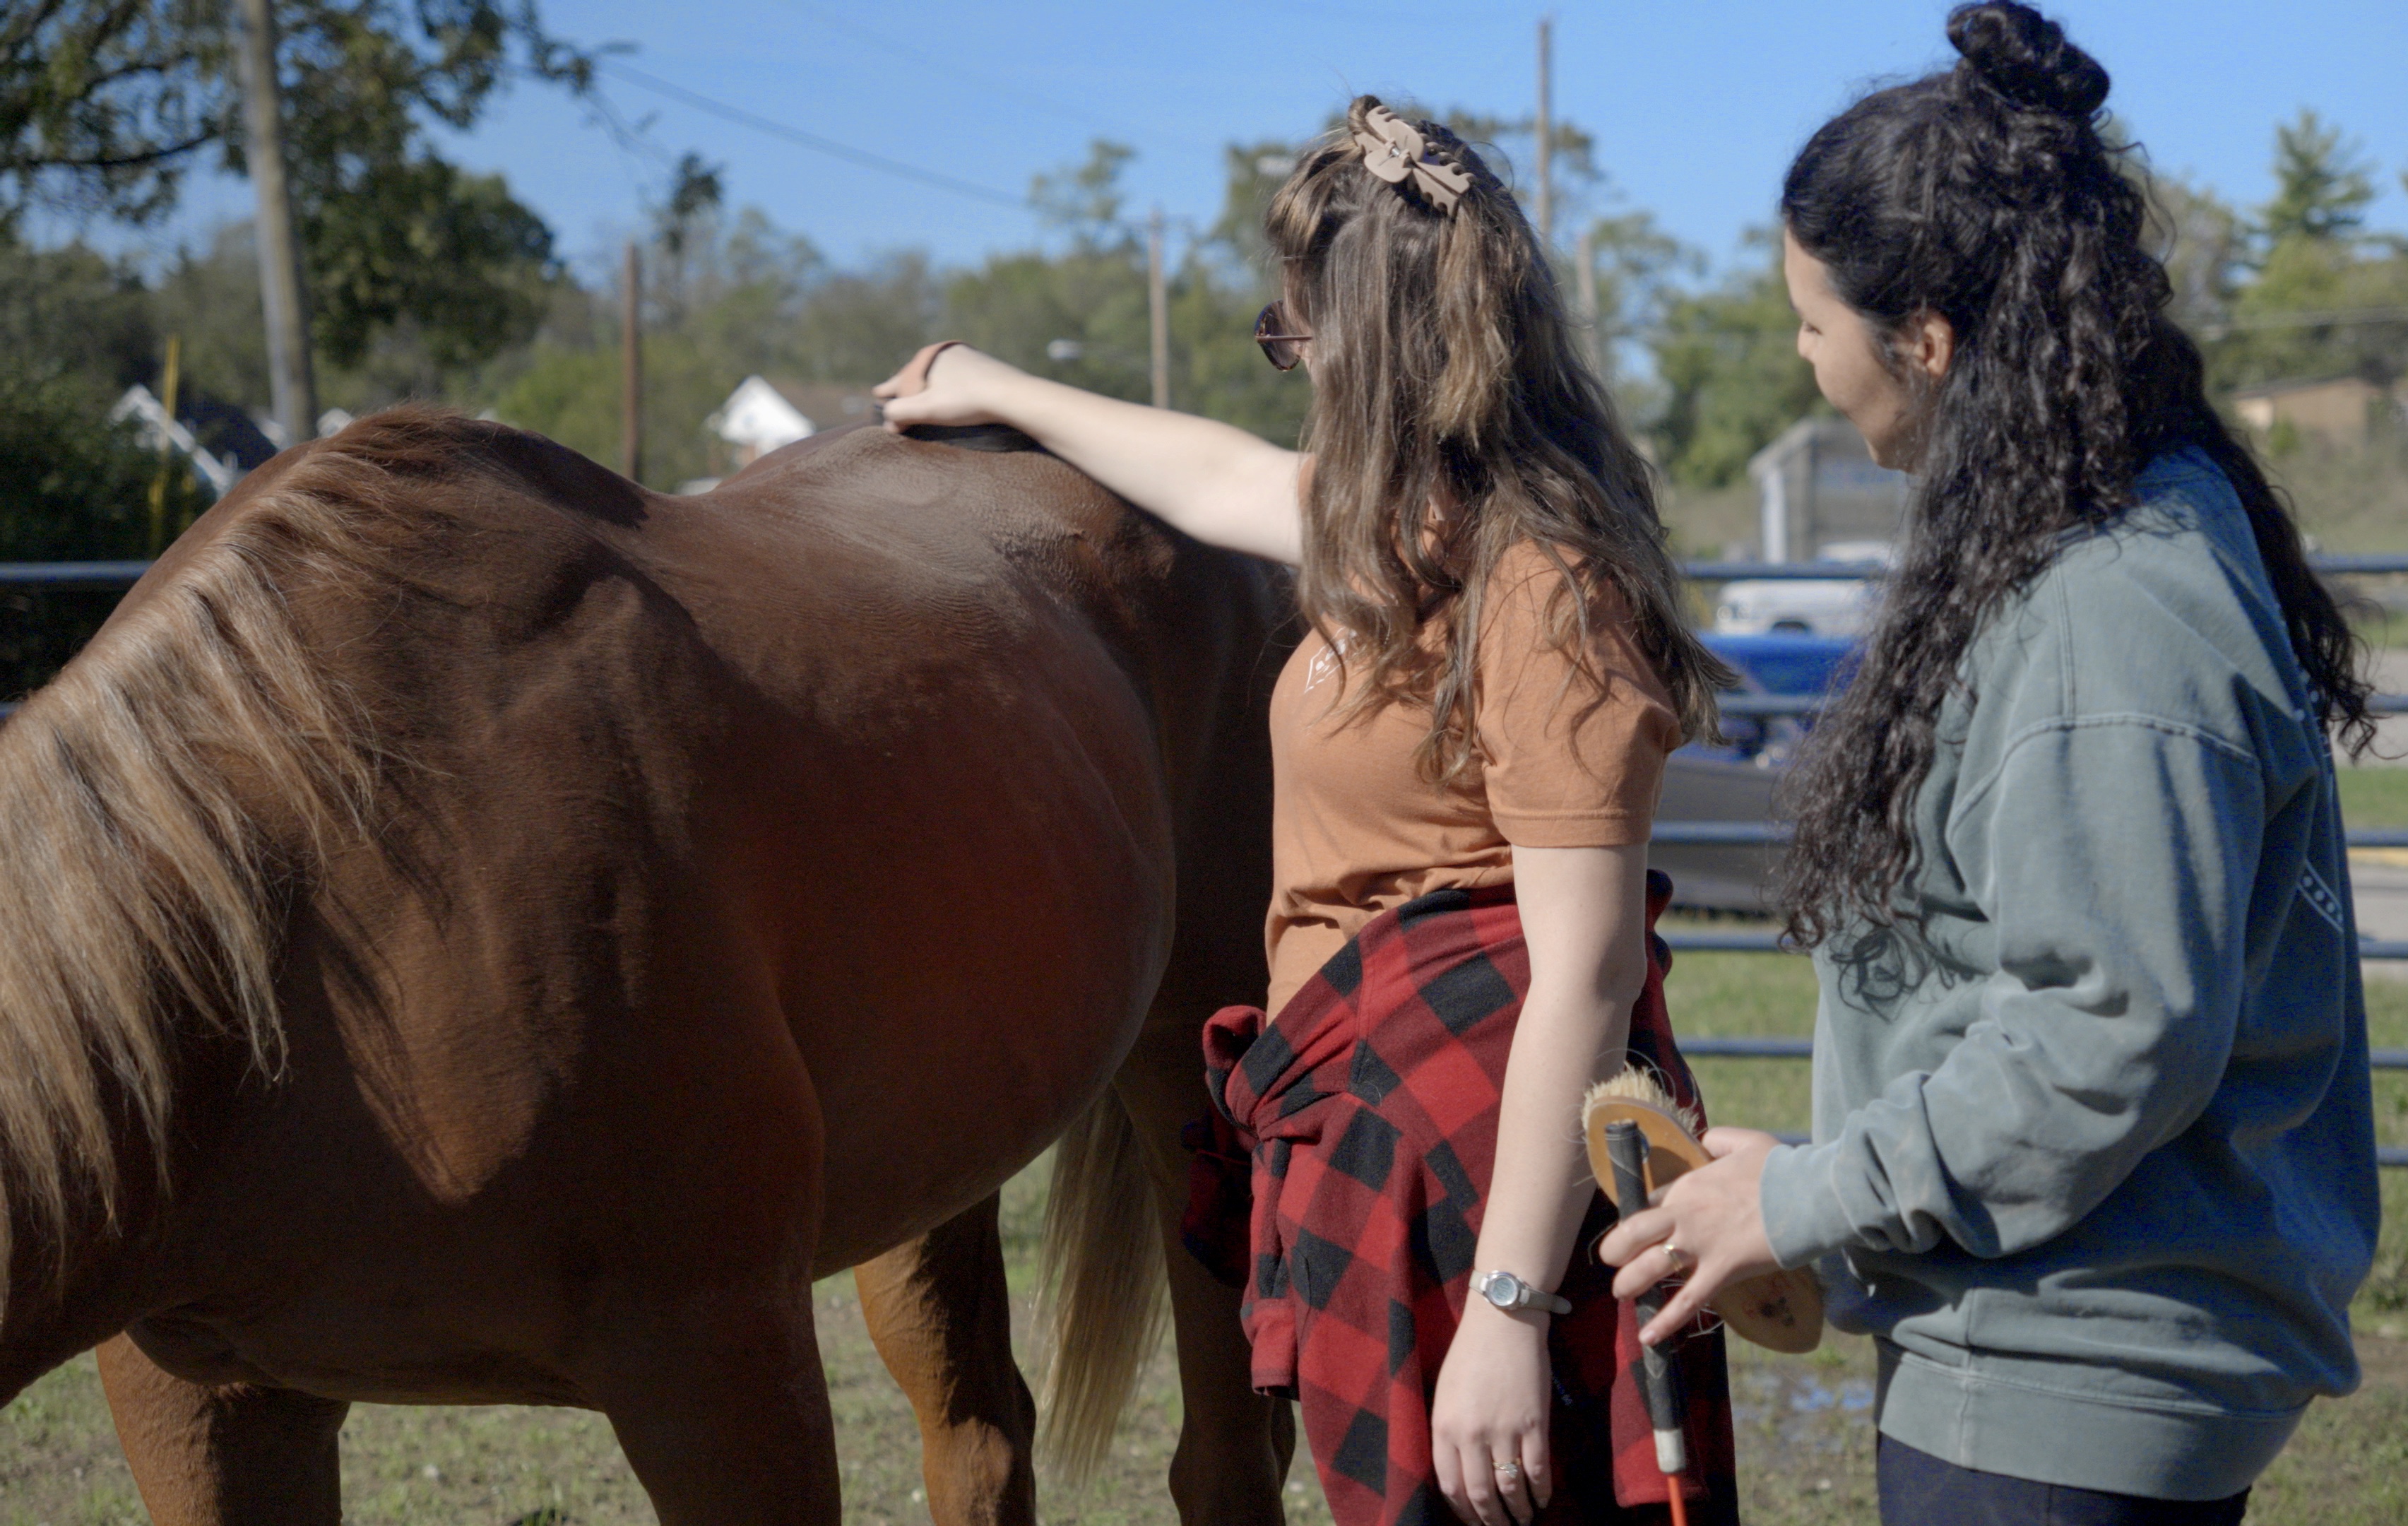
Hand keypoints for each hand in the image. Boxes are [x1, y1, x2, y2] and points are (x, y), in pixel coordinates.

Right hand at [874, 342, 1015, 429]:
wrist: (1011, 394)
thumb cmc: (966, 401)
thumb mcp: (927, 408)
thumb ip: (900, 411)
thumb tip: (887, 419)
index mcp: (926, 360)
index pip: (899, 380)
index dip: (887, 391)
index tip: (877, 395)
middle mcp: (942, 353)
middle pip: (917, 373)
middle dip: (906, 386)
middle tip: (894, 394)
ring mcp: (964, 356)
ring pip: (937, 372)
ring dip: (927, 384)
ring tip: (921, 393)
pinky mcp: (982, 364)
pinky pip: (956, 374)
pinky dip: (947, 383)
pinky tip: (950, 390)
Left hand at [1429, 1301, 1552, 1525]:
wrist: (1503, 1321)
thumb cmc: (1470, 1354)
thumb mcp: (1444, 1393)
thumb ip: (1448, 1432)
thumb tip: (1457, 1470)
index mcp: (1444, 1426)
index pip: (1450, 1485)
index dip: (1462, 1510)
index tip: (1472, 1520)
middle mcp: (1472, 1434)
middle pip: (1481, 1494)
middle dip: (1491, 1520)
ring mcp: (1505, 1430)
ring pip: (1510, 1488)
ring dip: (1518, 1511)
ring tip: (1523, 1520)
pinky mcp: (1534, 1422)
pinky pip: (1537, 1469)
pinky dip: (1540, 1491)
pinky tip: (1542, 1500)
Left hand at [1597, 1127, 1781, 1344]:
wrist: (1808, 1195)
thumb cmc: (1779, 1168)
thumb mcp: (1743, 1141)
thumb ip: (1719, 1140)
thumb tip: (1708, 1141)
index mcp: (1687, 1186)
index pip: (1648, 1205)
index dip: (1637, 1221)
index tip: (1635, 1233)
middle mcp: (1685, 1215)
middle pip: (1633, 1233)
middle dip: (1615, 1249)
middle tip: (1612, 1261)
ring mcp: (1701, 1245)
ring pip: (1650, 1267)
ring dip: (1630, 1283)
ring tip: (1622, 1294)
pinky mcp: (1721, 1271)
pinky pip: (1688, 1301)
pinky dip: (1666, 1321)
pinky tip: (1648, 1338)